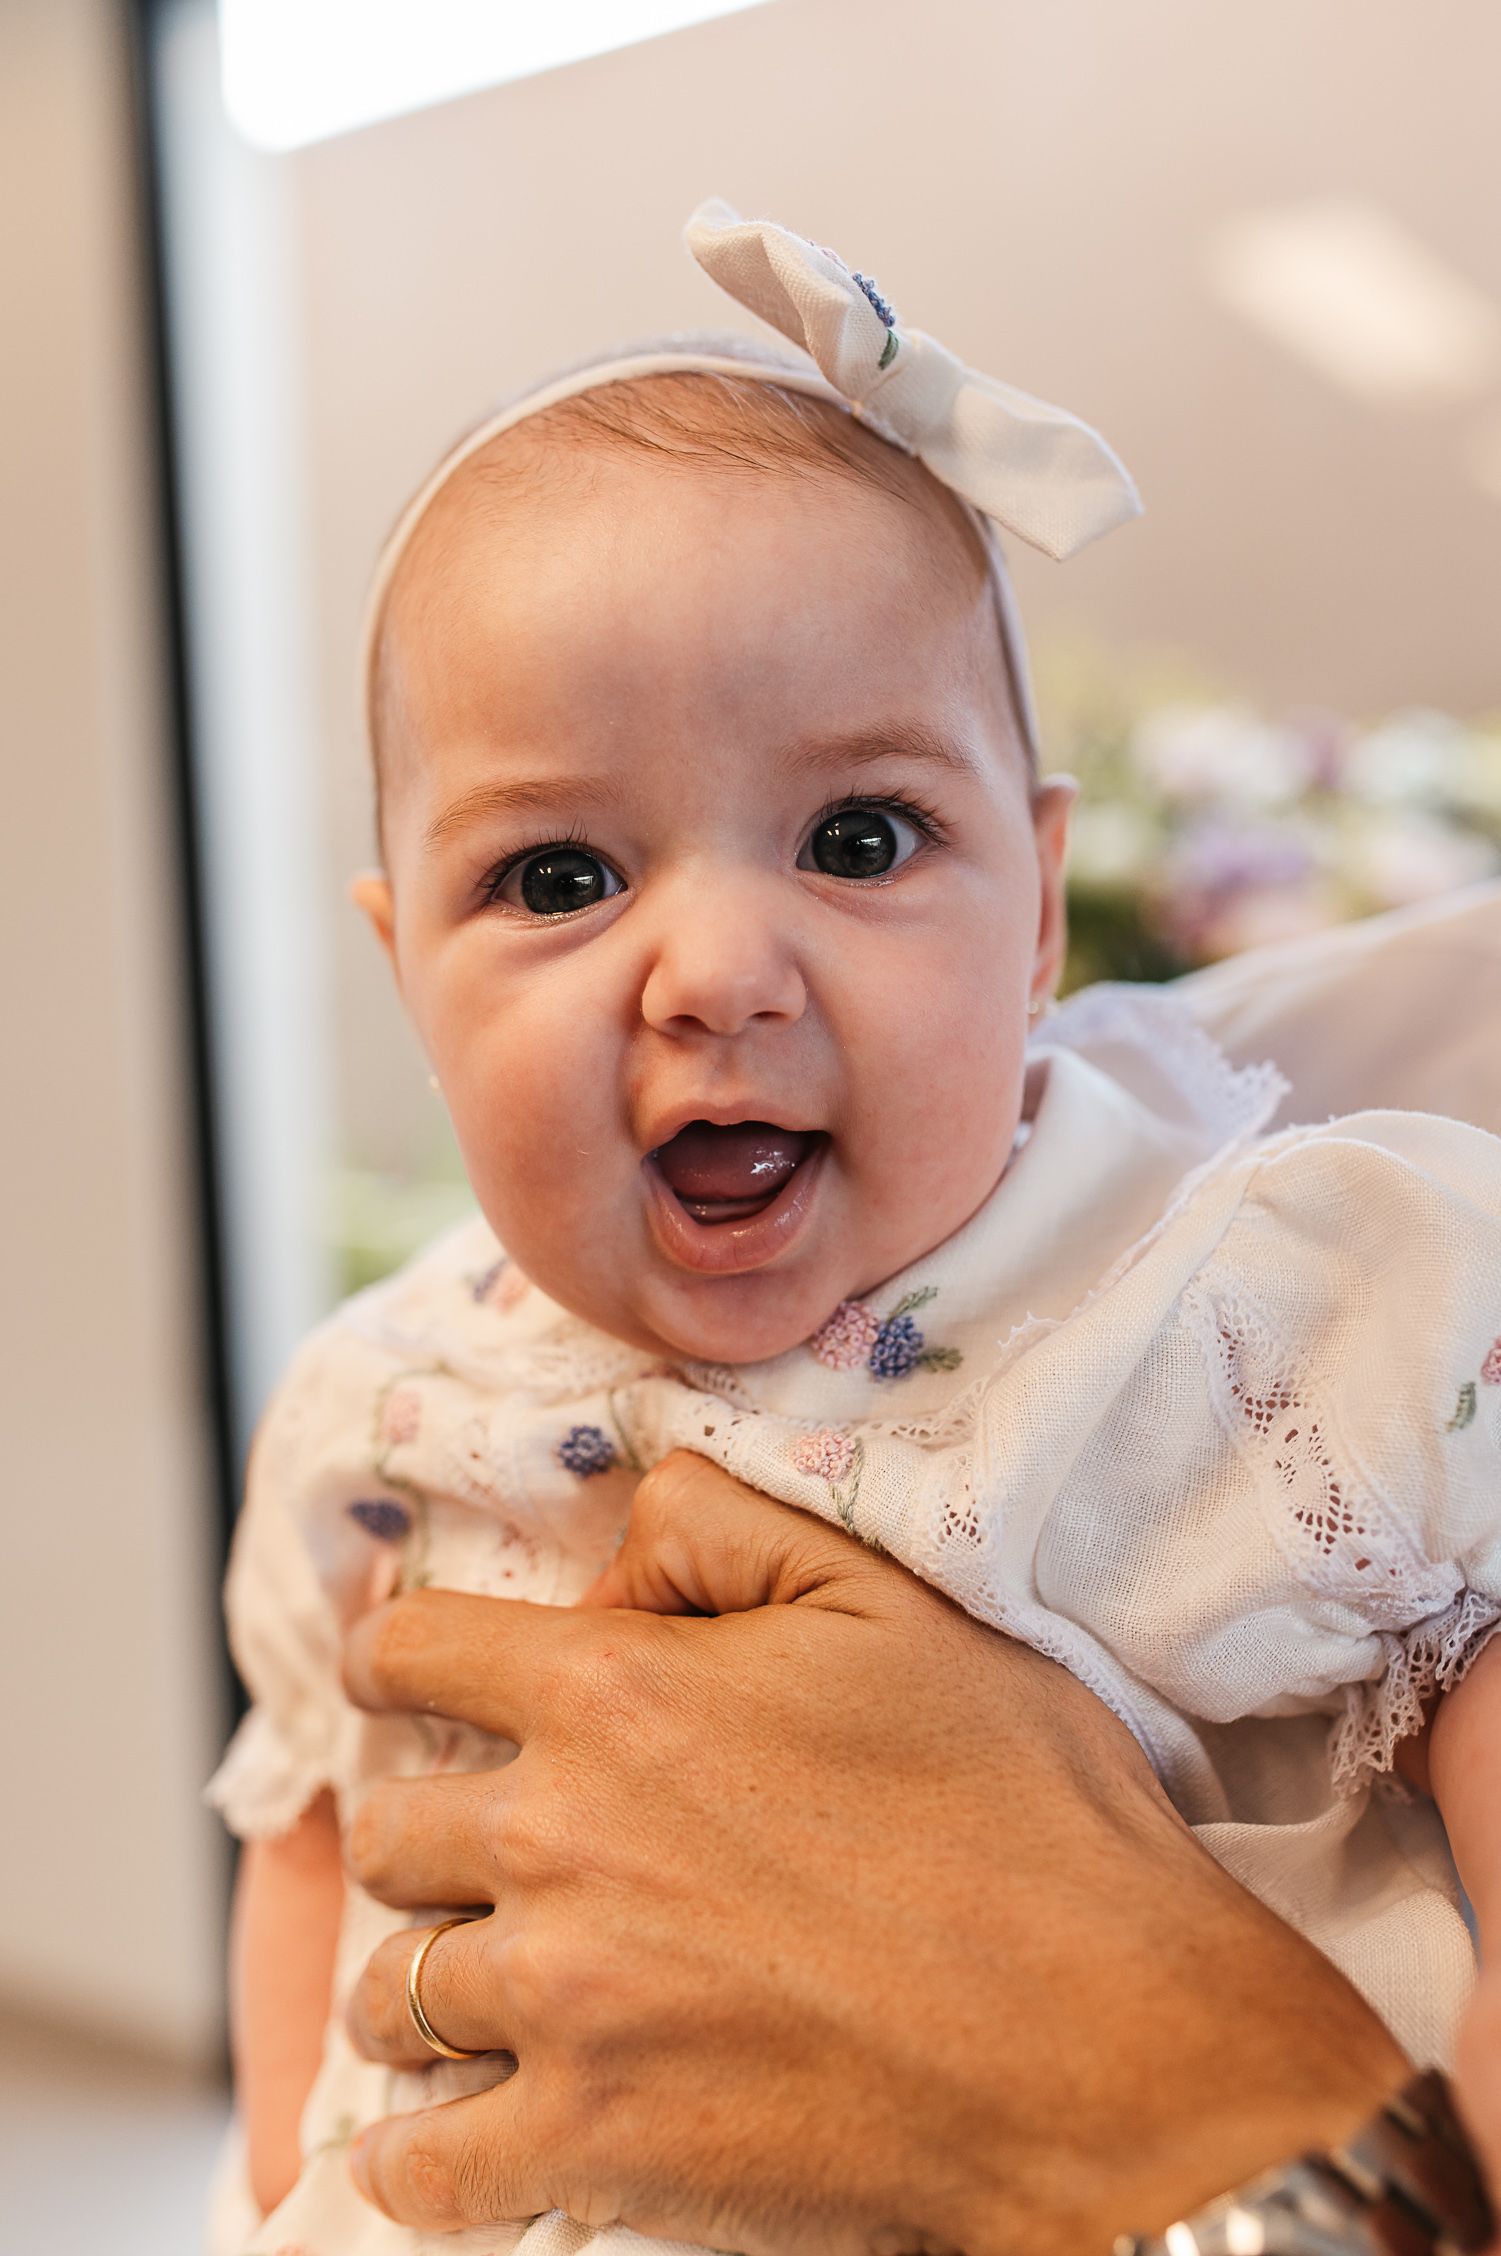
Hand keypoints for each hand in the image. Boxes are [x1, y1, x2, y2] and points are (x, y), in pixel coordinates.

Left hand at [341, 1451, 1407, 2255]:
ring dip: (437, 1984)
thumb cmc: (1017, 1803)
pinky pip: (423, 2166)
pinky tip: (468, 2131)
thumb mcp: (884, 1599)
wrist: (1117, 2032)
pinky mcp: (601, 2146)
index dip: (396, 1663)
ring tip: (511, 1987)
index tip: (411, 1687)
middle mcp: (558, 1838)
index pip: (404, 1657)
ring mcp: (568, 2002)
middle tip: (512, 1852)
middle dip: (436, 1831)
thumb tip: (609, 1548)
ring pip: (393, 1993)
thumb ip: (718, 1528)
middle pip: (388, 1833)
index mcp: (612, 1692)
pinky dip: (424, 2155)